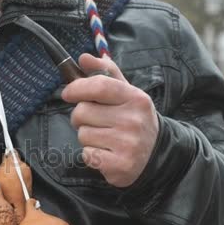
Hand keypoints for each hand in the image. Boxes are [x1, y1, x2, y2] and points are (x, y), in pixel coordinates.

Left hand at [61, 54, 158, 187]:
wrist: (155, 153)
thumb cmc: (133, 118)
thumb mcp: (125, 92)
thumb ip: (104, 73)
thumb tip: (83, 58)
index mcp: (135, 98)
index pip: (99, 86)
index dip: (77, 88)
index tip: (68, 93)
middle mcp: (134, 120)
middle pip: (82, 112)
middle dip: (81, 117)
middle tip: (95, 121)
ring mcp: (128, 144)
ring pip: (82, 134)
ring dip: (87, 136)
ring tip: (104, 137)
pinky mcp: (121, 166)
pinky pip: (87, 154)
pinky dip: (92, 154)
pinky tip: (106, 152)